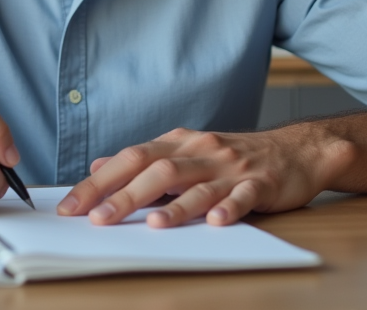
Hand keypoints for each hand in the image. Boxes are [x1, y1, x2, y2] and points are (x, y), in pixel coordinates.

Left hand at [56, 125, 355, 227]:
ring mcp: (231, 168)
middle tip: (96, 219)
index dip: (98, 182)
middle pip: (157, 170)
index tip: (71, 205)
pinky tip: (216, 223)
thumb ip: (144, 161)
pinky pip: (243, 197)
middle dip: (123, 194)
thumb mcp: (185, 151)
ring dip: (173, 206)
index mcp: (178, 143)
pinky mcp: (261, 184)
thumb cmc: (233, 157)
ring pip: (197, 185)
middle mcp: (201, 152)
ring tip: (150, 224)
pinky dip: (229, 209)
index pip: (130, 158)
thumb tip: (98, 167)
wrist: (295, 150)